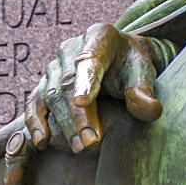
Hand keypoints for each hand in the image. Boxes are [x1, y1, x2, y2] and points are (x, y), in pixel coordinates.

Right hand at [0, 23, 175, 184]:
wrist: (121, 61)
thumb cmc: (132, 65)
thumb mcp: (144, 72)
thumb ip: (144, 90)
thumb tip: (151, 110)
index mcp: (99, 37)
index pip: (90, 59)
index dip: (85, 81)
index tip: (82, 102)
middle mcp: (71, 48)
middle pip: (68, 84)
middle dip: (78, 116)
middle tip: (90, 143)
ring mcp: (55, 65)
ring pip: (51, 95)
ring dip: (64, 125)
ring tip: (80, 147)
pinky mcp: (45, 83)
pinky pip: (35, 102)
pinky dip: (36, 122)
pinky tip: (42, 142)